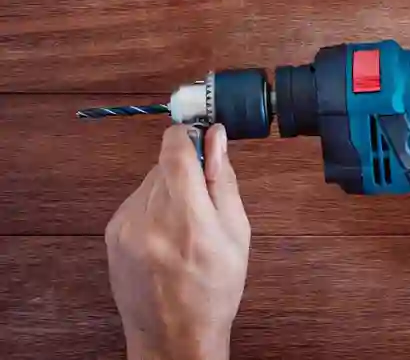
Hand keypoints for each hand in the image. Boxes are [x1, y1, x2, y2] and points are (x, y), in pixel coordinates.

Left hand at [105, 125, 250, 359]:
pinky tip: (167, 236)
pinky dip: (154, 207)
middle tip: (204, 199)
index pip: (175, 146)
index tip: (205, 142)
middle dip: (187, 170)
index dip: (191, 135)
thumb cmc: (214, 290)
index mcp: (187, 216)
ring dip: (170, 189)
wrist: (174, 335)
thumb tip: (216, 139)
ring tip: (185, 226)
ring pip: (151, 181)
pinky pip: (137, 200)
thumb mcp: (236, 233)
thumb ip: (223, 181)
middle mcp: (149, 216)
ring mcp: (125, 225)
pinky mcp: (112, 232)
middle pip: (164, 162)